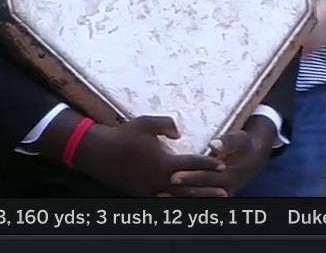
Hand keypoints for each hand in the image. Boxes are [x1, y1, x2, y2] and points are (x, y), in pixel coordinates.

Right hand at [72, 115, 227, 196]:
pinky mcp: (143, 194)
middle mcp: (161, 180)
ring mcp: (152, 189)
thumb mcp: (146, 123)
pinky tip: (183, 202)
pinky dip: (177, 202)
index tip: (222, 164)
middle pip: (190, 187)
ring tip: (209, 200)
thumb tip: (180, 132)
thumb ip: (167, 125)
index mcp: (164, 163)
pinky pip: (164, 200)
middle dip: (208, 189)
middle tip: (224, 191)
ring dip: (196, 199)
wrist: (100, 152)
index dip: (208, 163)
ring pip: (179, 198)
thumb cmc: (124, 135)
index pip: (193, 163)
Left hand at [164, 115, 276, 196]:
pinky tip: (165, 195)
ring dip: (179, 196)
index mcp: (228, 175)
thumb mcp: (240, 139)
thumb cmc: (245, 144)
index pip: (206, 178)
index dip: (190, 177)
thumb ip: (228, 142)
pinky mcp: (213, 193)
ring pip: (197, 197)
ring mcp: (218, 192)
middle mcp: (222, 188)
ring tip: (160, 194)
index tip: (174, 175)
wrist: (255, 155)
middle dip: (180, 188)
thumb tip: (214, 145)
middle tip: (163, 184)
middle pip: (198, 191)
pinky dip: (183, 197)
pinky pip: (198, 197)